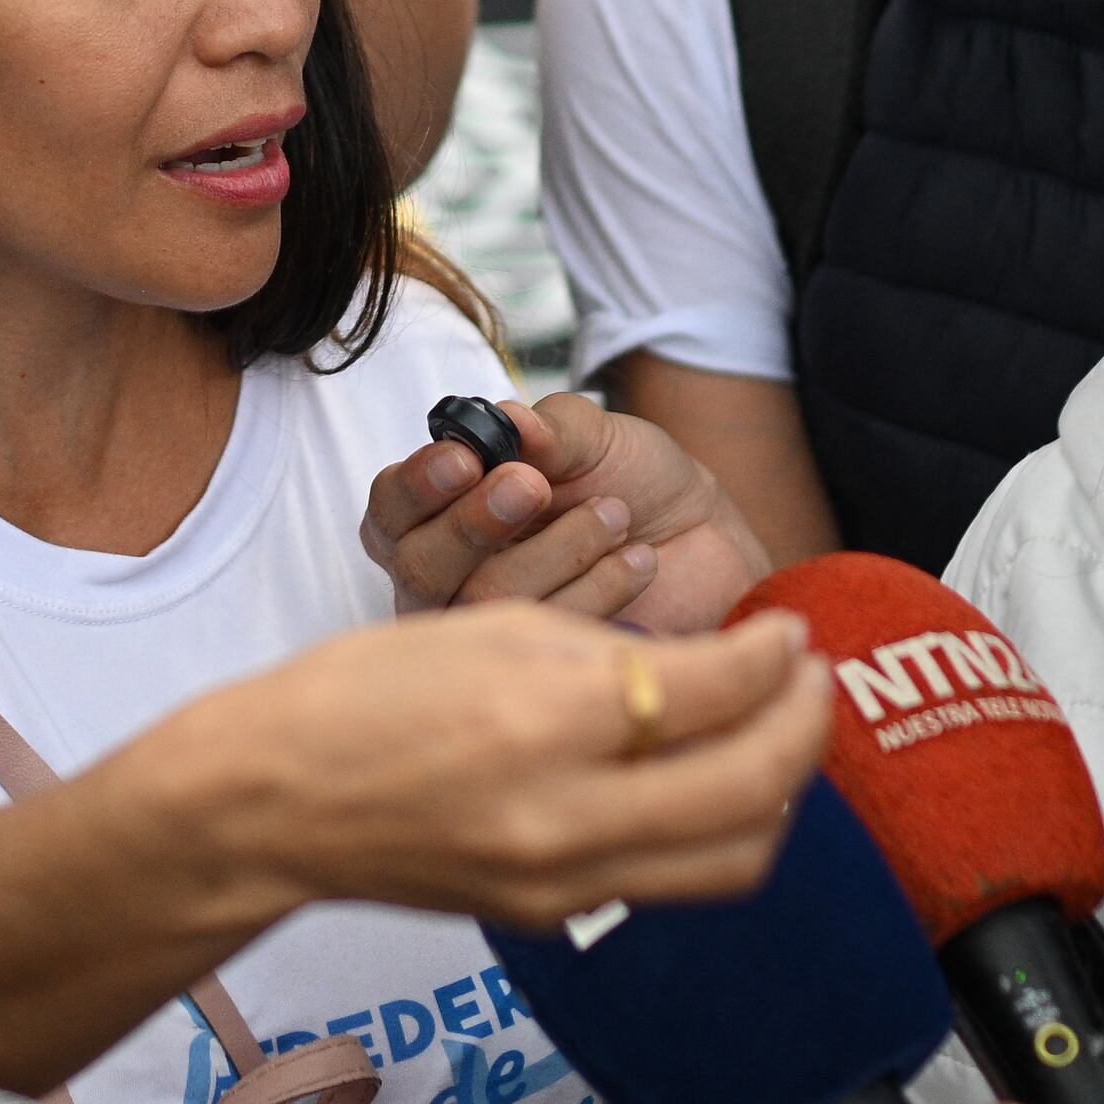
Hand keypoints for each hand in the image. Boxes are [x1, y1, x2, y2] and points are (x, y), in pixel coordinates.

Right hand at [141, 603, 826, 930]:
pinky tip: (710, 780)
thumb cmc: (361, 694)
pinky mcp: (557, 916)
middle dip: (805, 726)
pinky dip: (718, 829)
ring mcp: (566, 880)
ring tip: (778, 735)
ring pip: (735, 857)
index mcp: (548, 717)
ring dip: (779, 793)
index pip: (717, 688)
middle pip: (753, 787)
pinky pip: (676, 880)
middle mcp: (568, 812)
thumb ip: (610, 648)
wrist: (273, 801)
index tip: (788, 629)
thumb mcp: (492, 628)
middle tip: (810, 679)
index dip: (775, 654)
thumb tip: (713, 662)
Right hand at [365, 387, 770, 630]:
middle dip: (473, 521)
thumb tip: (505, 420)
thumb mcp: (596, 437)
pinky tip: (638, 562)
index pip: (390, 510)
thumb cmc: (636, 484)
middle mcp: (453, 582)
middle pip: (419, 567)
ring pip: (485, 604)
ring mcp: (495, 640)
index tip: (466, 458)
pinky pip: (547, 646)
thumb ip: (549, 428)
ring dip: (556, 549)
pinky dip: (596, 590)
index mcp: (444, 514)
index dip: (417, 486)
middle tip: (533, 486)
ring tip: (615, 516)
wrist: (712, 542)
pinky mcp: (549, 683)